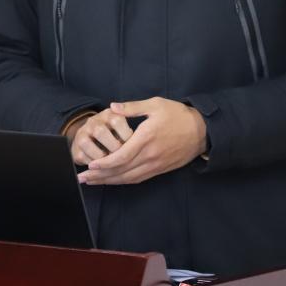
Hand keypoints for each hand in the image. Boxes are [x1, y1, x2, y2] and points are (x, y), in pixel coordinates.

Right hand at [68, 108, 134, 165]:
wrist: (93, 137)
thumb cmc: (117, 133)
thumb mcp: (127, 126)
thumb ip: (133, 128)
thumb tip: (138, 139)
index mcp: (109, 114)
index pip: (117, 120)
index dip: (126, 135)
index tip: (133, 145)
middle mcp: (93, 122)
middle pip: (100, 131)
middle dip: (113, 147)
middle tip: (123, 156)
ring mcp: (82, 134)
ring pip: (86, 143)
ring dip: (101, 156)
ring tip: (112, 162)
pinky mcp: (76, 149)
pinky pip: (81, 156)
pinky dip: (93, 165)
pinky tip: (104, 167)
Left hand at [77, 98, 206, 185]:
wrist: (202, 131)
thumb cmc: (178, 115)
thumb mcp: (155, 104)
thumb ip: (132, 107)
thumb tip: (112, 106)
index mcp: (146, 138)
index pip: (122, 156)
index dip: (104, 163)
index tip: (90, 165)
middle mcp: (150, 155)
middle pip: (121, 170)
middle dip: (100, 176)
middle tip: (82, 178)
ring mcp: (155, 165)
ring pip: (128, 177)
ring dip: (109, 181)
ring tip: (92, 182)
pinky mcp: (159, 169)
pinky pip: (138, 178)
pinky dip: (123, 181)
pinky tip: (112, 180)